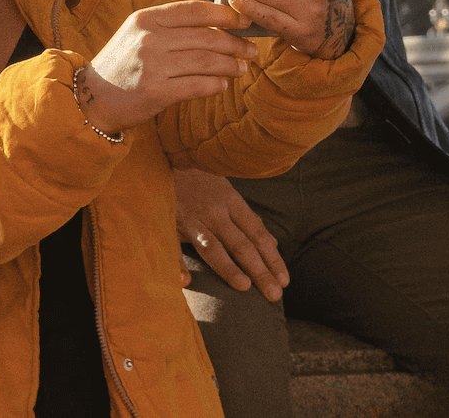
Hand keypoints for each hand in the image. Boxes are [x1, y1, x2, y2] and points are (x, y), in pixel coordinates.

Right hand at [80, 0, 258, 133]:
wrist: (94, 96)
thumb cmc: (123, 63)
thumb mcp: (139, 33)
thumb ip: (171, 25)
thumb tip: (217, 23)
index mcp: (147, 18)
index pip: (194, 10)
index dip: (224, 14)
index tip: (244, 20)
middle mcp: (149, 38)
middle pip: (205, 37)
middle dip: (234, 43)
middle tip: (250, 49)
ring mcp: (152, 65)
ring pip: (205, 62)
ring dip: (229, 65)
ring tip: (241, 68)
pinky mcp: (156, 92)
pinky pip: (197, 86)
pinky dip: (214, 85)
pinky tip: (221, 84)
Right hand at [174, 168, 287, 301]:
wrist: (165, 153)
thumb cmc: (199, 178)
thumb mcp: (227, 191)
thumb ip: (247, 218)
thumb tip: (272, 242)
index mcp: (231, 201)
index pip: (257, 234)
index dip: (272, 258)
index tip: (284, 280)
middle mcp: (215, 211)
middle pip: (241, 244)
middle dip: (260, 270)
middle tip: (274, 295)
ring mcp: (192, 217)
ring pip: (213, 247)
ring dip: (228, 267)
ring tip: (244, 287)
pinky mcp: (168, 221)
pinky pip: (171, 245)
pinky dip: (177, 263)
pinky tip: (185, 281)